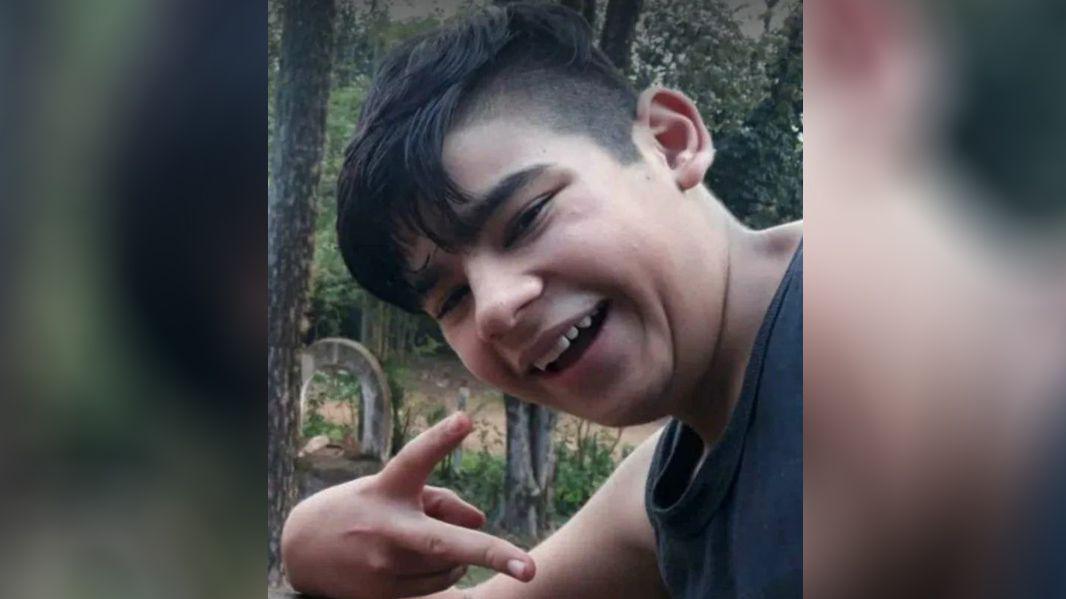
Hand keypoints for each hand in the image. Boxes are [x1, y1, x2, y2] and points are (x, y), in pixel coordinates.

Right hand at [281, 412, 535, 598]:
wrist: (301, 550)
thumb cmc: (361, 508)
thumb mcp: (393, 490)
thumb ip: (441, 498)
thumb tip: (482, 520)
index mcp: (388, 489)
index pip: (416, 459)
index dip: (440, 438)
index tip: (465, 420)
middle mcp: (386, 529)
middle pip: (444, 541)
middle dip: (490, 554)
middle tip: (529, 570)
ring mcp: (382, 568)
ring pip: (449, 566)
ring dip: (455, 557)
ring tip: (418, 541)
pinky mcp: (382, 595)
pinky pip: (434, 587)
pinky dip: (439, 574)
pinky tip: (412, 560)